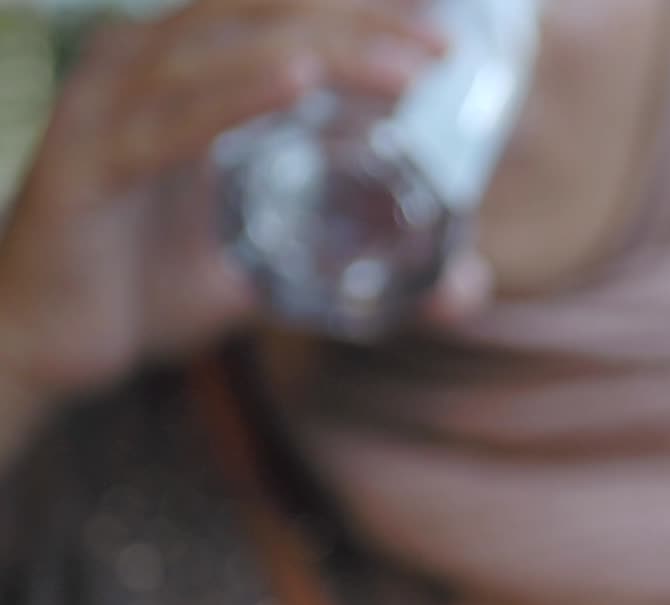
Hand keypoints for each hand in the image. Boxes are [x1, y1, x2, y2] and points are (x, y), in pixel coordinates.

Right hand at [0, 0, 465, 408]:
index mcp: (188, 76)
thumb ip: (356, 266)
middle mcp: (145, 70)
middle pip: (262, 15)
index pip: (282, 16)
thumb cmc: (149, 289)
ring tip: (404, 66)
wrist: (44, 347)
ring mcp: (111, 110)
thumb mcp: (269, 267)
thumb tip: (466, 286)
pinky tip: (301, 82)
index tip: (444, 28)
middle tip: (441, 46)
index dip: (360, 11)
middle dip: (358, 21)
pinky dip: (237, 98)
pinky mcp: (87, 167)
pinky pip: (170, 122)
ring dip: (319, 48)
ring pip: (223, 51)